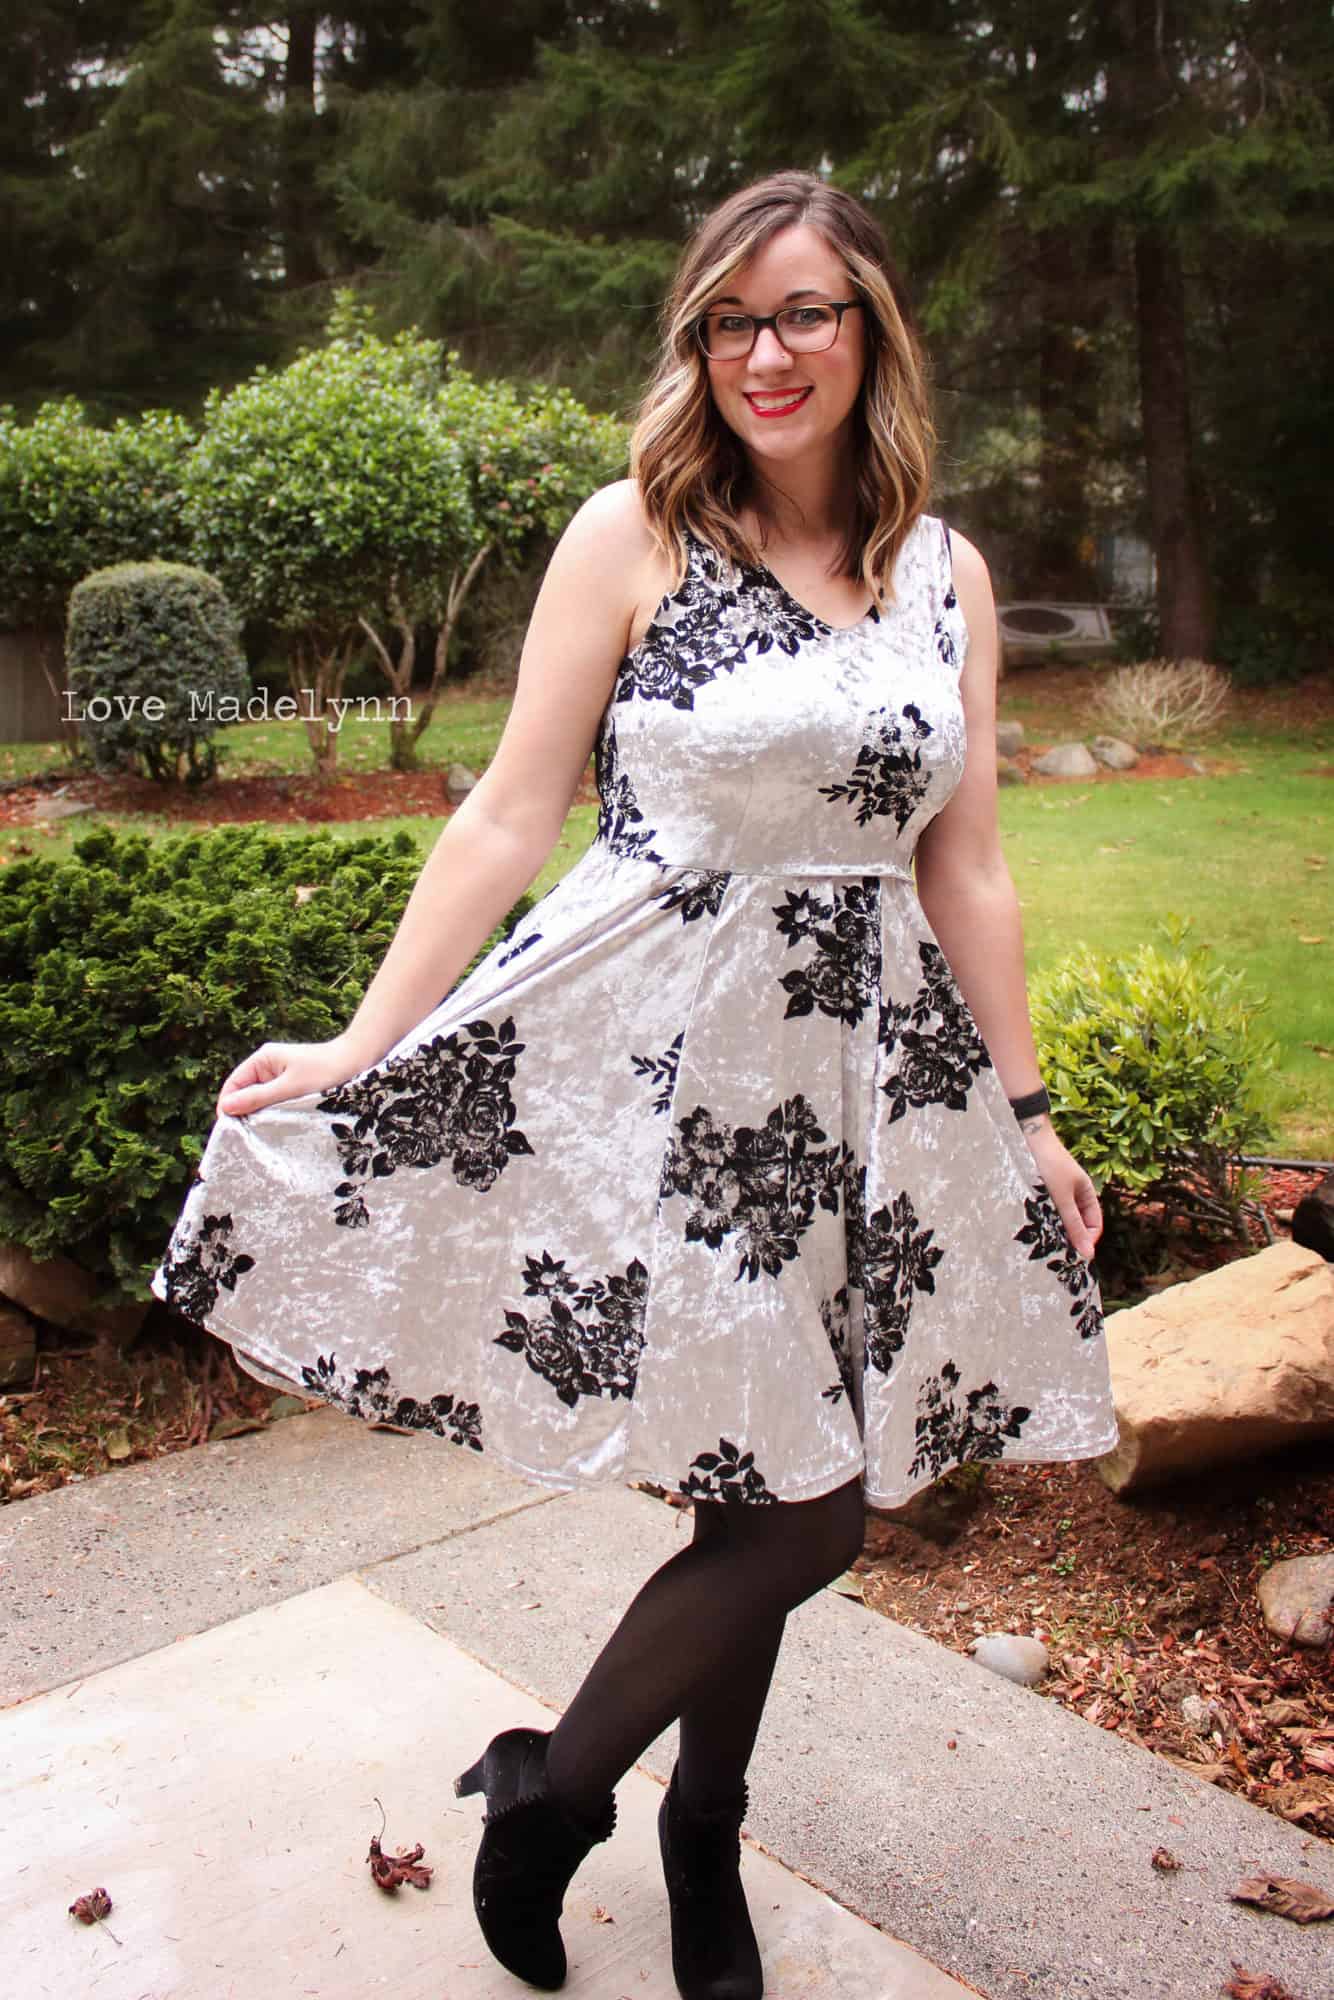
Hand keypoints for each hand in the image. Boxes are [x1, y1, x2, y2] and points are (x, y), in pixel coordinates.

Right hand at [215, 1033, 376, 1120]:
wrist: (359, 1061)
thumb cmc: (327, 1071)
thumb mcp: (290, 1088)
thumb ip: (258, 1098)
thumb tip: (225, 1108)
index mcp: (262, 1060)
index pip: (233, 1086)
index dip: (228, 1108)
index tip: (231, 1132)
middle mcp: (268, 1067)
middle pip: (244, 1095)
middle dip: (244, 1115)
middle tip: (248, 1140)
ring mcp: (280, 1077)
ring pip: (260, 1102)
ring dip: (261, 1117)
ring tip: (264, 1136)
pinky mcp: (293, 1087)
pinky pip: (276, 1103)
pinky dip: (275, 1115)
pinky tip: (279, 1129)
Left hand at [1019, 1119, 1102, 1260]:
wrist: (1027, 1137)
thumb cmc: (1049, 1164)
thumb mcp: (1062, 1198)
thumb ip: (1074, 1225)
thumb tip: (1089, 1255)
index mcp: (1087, 1193)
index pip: (1094, 1225)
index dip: (1086, 1240)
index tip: (1071, 1252)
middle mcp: (1074, 1193)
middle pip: (1076, 1223)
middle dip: (1068, 1236)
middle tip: (1053, 1249)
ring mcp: (1057, 1192)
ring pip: (1059, 1218)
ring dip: (1052, 1228)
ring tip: (1040, 1236)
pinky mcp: (1041, 1191)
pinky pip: (1045, 1210)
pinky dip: (1041, 1218)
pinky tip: (1031, 1224)